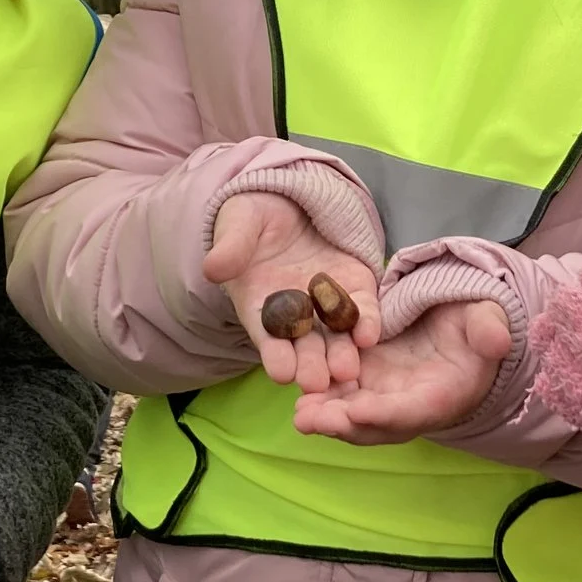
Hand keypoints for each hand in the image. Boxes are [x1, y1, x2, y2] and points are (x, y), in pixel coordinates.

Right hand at [206, 191, 382, 393]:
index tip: (281, 373)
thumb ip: (231, 248)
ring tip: (347, 370)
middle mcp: (296, 315)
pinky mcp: (356, 288)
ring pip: (336, 337)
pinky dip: (367, 323)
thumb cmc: (253, 217)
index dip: (274, 355)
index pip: (268, 338)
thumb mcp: (239, 226)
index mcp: (261, 307)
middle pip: (305, 346)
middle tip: (317, 382)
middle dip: (311, 365)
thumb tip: (212, 268)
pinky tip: (369, 334)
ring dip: (342, 354)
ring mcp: (328, 304)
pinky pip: (363, 309)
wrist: (288, 199)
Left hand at [292, 298, 512, 444]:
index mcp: (445, 395)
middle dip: (344, 425)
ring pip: (355, 417)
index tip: (359, 412)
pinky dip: (323, 398)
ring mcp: (387, 397)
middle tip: (310, 419)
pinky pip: (344, 396)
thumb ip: (490, 329)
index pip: (414, 412)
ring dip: (326, 418)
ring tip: (299, 412)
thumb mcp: (487, 319)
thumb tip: (496, 341)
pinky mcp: (369, 382)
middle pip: (377, 425)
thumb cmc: (476, 324)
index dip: (387, 414)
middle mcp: (411, 406)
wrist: (460, 325)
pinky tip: (298, 390)